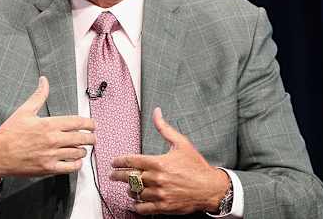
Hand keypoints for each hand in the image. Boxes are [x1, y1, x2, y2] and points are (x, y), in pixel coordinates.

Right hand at [0, 76, 95, 185]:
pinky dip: (77, 164)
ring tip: (82, 148)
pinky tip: (76, 161)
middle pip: (82, 138)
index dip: (90, 123)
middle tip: (92, 137)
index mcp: (49, 124)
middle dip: (91, 137)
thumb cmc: (9, 133)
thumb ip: (39, 96)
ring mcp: (51, 155)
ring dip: (84, 150)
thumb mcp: (24, 111)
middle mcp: (53, 140)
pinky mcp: (48, 168)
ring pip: (78, 153)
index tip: (93, 124)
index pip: (78, 122)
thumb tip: (44, 81)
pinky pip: (70, 167)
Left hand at [110, 107, 229, 214]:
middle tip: (112, 175)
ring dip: (129, 189)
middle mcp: (156, 178)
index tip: (114, 162)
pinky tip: (134, 204)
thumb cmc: (196, 166)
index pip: (132, 161)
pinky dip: (136, 206)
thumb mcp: (181, 143)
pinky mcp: (163, 206)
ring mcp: (159, 193)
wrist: (210, 187)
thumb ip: (164, 128)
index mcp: (159, 163)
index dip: (120, 161)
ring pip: (135, 192)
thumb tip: (156, 113)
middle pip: (129, 177)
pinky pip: (143, 208)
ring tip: (127, 187)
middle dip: (117, 175)